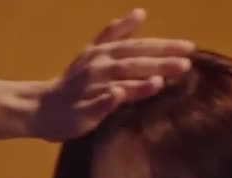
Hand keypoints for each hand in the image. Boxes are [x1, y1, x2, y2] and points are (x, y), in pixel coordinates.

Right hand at [30, 7, 195, 141]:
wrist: (42, 106)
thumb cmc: (74, 82)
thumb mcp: (95, 51)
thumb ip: (117, 33)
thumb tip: (140, 12)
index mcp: (104, 53)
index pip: (138, 47)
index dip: (163, 46)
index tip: (189, 47)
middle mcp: (98, 67)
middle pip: (132, 63)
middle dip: (158, 62)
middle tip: (185, 63)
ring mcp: (89, 88)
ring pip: (116, 82)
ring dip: (138, 81)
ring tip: (161, 80)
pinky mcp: (81, 110)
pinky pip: (95, 103)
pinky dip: (106, 98)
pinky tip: (118, 96)